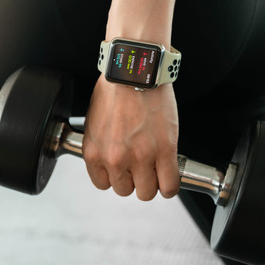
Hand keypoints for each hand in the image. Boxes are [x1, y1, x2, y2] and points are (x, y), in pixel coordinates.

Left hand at [83, 77, 179, 199]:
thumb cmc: (115, 88)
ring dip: (152, 183)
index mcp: (94, 152)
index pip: (103, 184)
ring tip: (155, 170)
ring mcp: (140, 157)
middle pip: (125, 190)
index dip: (115, 177)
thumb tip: (110, 158)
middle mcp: (114, 159)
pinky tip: (169, 177)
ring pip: (147, 192)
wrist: (134, 72)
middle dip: (133, 180)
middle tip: (140, 166)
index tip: (122, 170)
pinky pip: (169, 185)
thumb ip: (101, 144)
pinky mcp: (165, 151)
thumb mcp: (95, 121)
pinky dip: (170, 186)